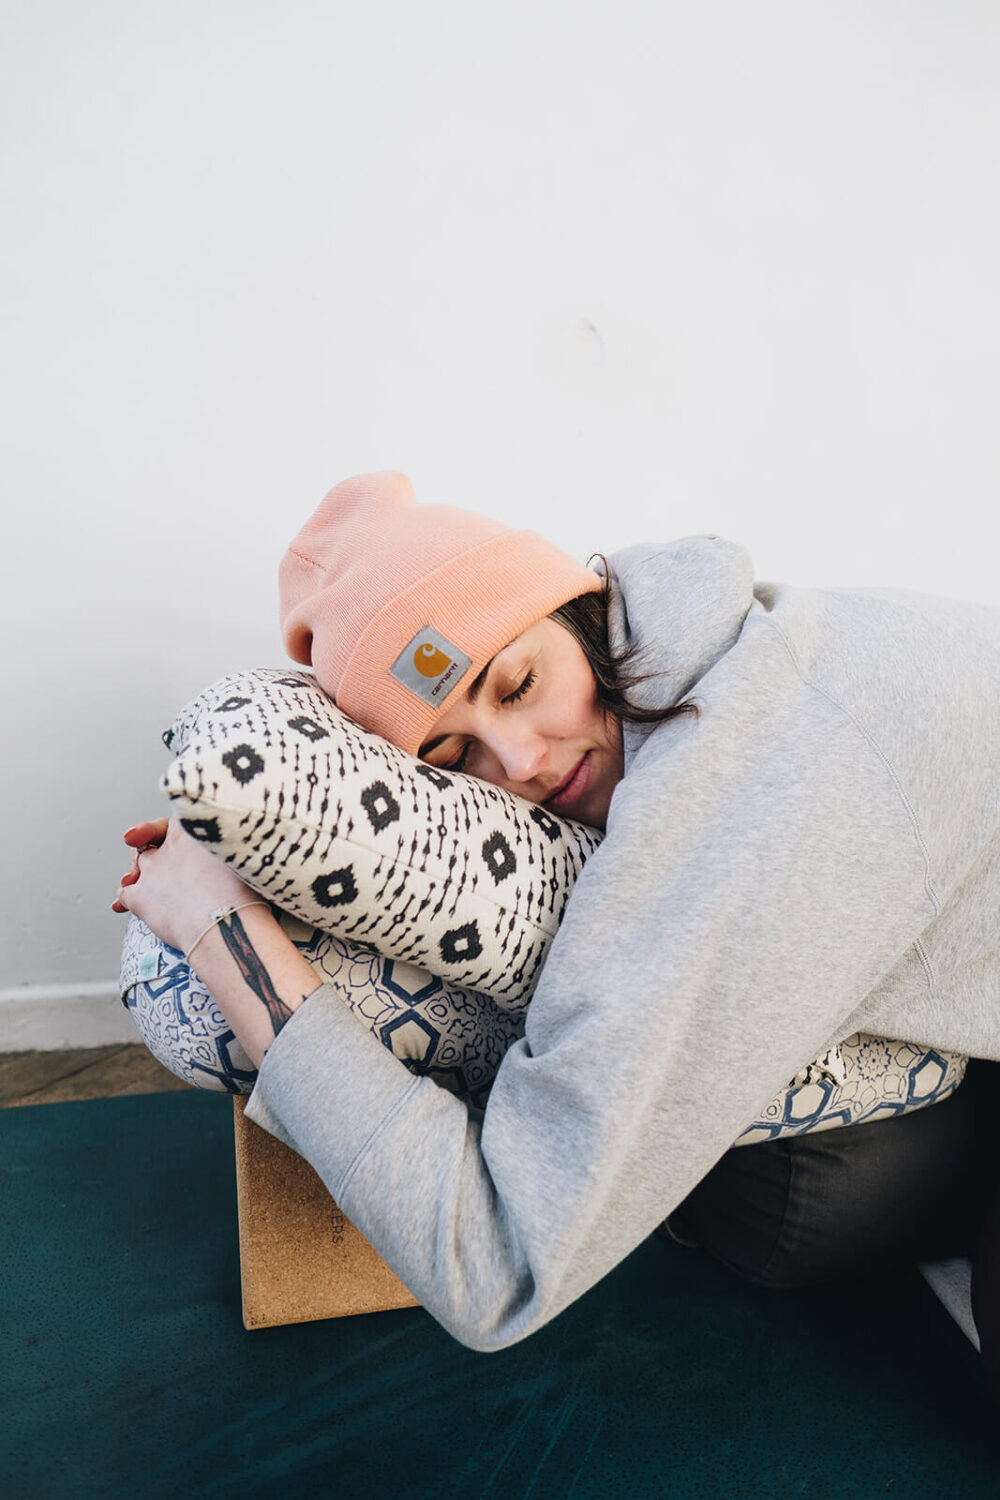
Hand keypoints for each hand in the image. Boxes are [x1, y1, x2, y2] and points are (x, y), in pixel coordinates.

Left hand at [111, 818, 256, 954]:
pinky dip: (124, 900)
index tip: (172, 838)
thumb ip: (224, 849)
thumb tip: (227, 854)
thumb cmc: (242, 895)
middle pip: (150, 839)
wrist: (225, 923)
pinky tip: (124, 906)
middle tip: (156, 860)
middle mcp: (168, 846)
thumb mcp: (240, 857)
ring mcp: (152, 870)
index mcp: (192, 830)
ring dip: (136, 873)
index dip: (170, 830)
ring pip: (136, 864)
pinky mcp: (139, 896)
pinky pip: (124, 893)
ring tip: (140, 883)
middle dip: (148, 849)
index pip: (175, 822)